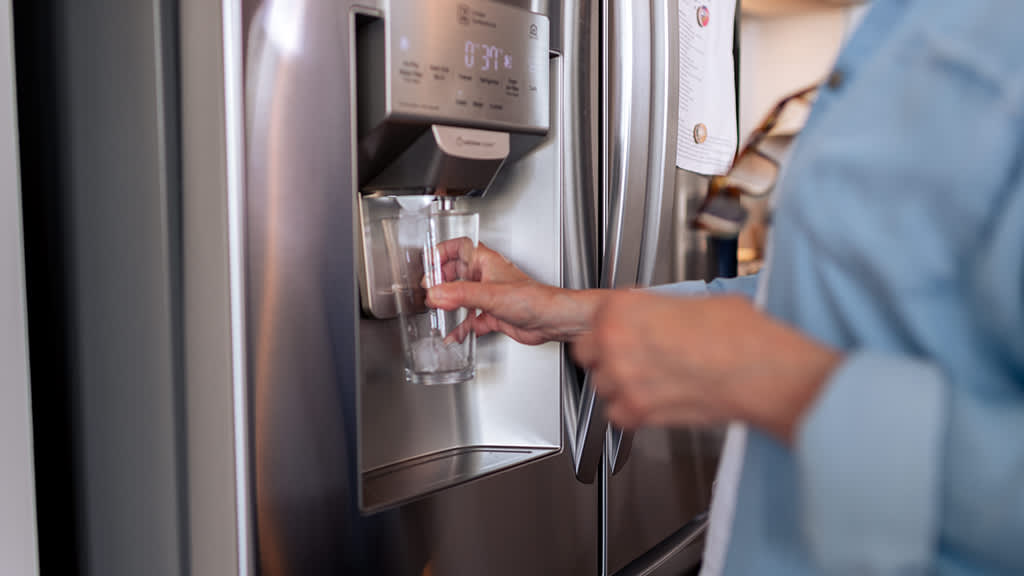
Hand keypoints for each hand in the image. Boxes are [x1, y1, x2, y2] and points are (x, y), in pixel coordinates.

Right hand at [425, 239, 603, 344]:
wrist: (552, 321)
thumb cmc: (533, 299)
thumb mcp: (489, 294)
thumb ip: (459, 295)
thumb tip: (435, 294)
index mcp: (486, 262)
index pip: (459, 248)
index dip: (441, 253)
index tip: (427, 263)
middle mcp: (487, 277)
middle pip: (456, 273)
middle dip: (440, 281)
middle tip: (428, 290)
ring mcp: (490, 296)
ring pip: (462, 297)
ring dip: (449, 304)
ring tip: (435, 310)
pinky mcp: (493, 315)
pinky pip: (471, 320)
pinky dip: (461, 327)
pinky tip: (453, 335)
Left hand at [572, 291, 840, 442]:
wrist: (756, 368)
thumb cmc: (736, 333)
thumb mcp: (691, 301)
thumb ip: (658, 310)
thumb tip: (659, 317)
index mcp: (621, 308)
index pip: (593, 321)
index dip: (608, 330)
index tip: (620, 335)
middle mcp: (614, 341)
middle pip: (588, 355)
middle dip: (606, 358)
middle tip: (633, 359)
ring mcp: (622, 377)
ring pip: (602, 387)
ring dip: (620, 386)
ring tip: (651, 381)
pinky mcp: (637, 410)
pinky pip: (617, 415)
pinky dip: (632, 413)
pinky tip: (654, 401)